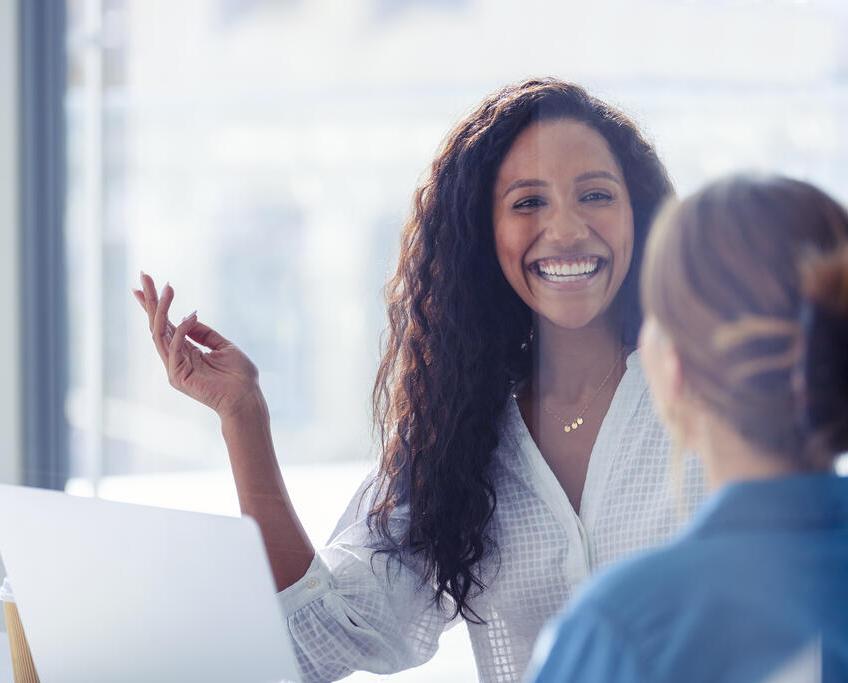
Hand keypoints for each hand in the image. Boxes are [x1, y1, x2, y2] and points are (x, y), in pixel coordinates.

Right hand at [132, 272, 264, 419]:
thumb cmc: (239, 376)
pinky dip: (182, 330)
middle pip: (157, 325)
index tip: (145, 283)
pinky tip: (190, 315)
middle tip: (144, 276)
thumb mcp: (223, 346)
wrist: (247, 399)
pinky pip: (175, 348)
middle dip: (149, 300)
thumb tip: (188, 316)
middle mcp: (176, 358)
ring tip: (166, 289)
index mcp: (185, 351)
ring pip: (160, 334)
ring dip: (161, 309)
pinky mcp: (178, 376)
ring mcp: (175, 367)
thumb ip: (204, 333)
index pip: (165, 324)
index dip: (154, 304)